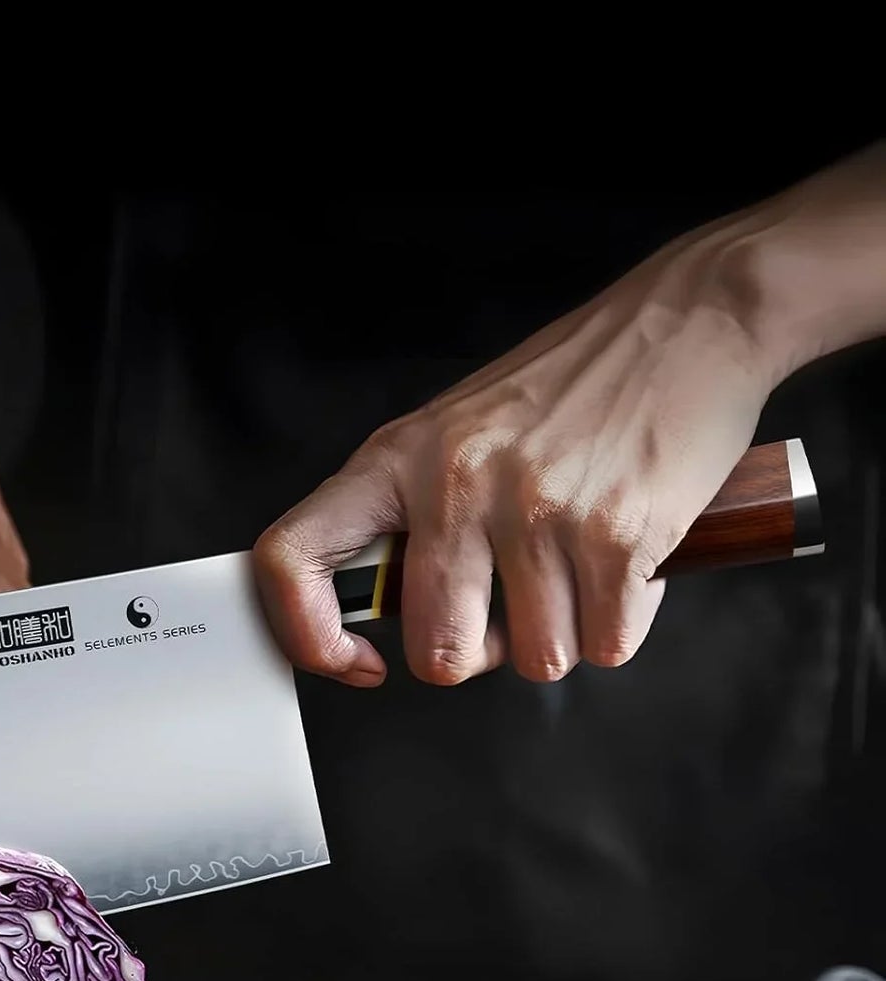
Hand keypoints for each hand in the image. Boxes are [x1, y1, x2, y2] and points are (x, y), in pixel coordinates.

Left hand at [254, 222, 778, 686]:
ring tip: (577, 566)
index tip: (358, 661)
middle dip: (482, 654)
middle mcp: (454, 483)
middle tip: (509, 609)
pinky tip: (624, 561)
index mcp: (395, 460)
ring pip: (536, 661)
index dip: (309, 636)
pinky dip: (621, 623)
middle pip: (439, 654)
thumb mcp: (452, 433)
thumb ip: (407, 517)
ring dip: (564, 636)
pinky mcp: (616, 531)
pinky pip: (607, 646)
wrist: (688, 319)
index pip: (290, 557)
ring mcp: (535, 508)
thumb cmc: (567, 390)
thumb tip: (385, 619)